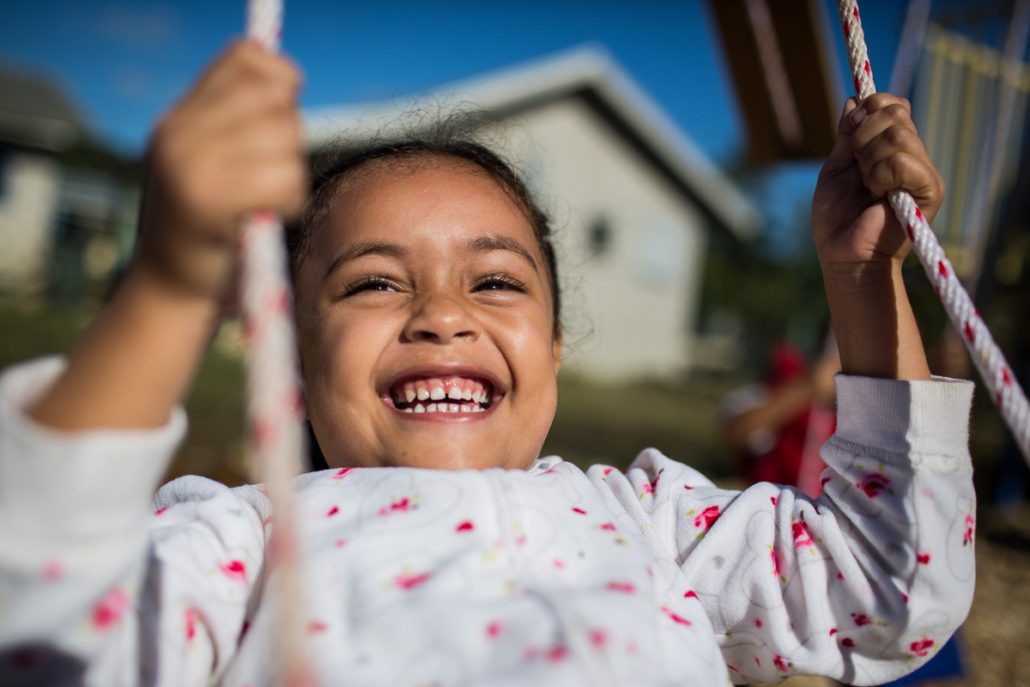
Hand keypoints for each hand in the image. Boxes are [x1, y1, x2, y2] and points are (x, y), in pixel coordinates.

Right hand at [136, 41, 306, 301]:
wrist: (170, 296)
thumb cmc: (206, 237)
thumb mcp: (207, 167)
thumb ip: (235, 123)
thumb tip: (287, 82)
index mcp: (179, 119)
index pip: (248, 59)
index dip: (278, 84)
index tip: (277, 124)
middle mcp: (178, 132)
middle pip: (276, 101)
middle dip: (290, 139)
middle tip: (269, 178)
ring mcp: (189, 162)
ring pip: (284, 141)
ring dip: (291, 176)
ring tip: (263, 202)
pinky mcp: (207, 198)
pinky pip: (284, 179)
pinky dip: (289, 202)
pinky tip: (265, 219)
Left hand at [811, 95, 936, 380]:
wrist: (844, 255)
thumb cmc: (837, 219)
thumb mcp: (836, 168)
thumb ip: (846, 136)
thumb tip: (853, 100)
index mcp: (891, 148)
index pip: (892, 105)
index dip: (869, 109)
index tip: (850, 134)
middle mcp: (912, 155)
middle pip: (895, 112)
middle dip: (862, 135)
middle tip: (858, 168)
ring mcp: (923, 171)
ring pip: (898, 135)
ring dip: (869, 159)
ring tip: (867, 186)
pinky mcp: (929, 189)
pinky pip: (903, 161)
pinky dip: (880, 174)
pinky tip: (877, 194)